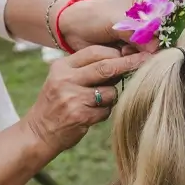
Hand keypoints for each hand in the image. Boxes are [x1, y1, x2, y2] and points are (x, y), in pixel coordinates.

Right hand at [23, 46, 148, 155]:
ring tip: (95, 104)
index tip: (134, 52)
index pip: (94, 52)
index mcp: (62, 67)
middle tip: (146, 61)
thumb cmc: (56, 106)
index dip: (116, 52)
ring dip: (111, 98)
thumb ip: (85, 70)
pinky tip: (90, 116)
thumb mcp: (62, 80)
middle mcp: (66, 79)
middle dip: (128, 64)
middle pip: (106, 67)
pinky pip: (106, 110)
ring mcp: (73, 98)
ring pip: (109, 92)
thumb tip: (121, 60)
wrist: (38, 133)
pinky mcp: (80, 116)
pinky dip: (103, 113)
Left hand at [57, 0, 160, 53]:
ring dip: (138, 54)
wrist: (72, 29)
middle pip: (160, 36)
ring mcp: (140, 34)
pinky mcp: (133, 49)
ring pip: (151, 50)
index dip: (162, 31)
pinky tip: (120, 53)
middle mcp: (147, 17)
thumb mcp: (115, 22)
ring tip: (122, 49)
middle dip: (148, 45)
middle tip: (130, 45)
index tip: (152, 40)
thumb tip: (154, 49)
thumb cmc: (92, 17)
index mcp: (147, 1)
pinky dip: (132, 59)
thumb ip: (135, 34)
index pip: (166, 17)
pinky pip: (140, 58)